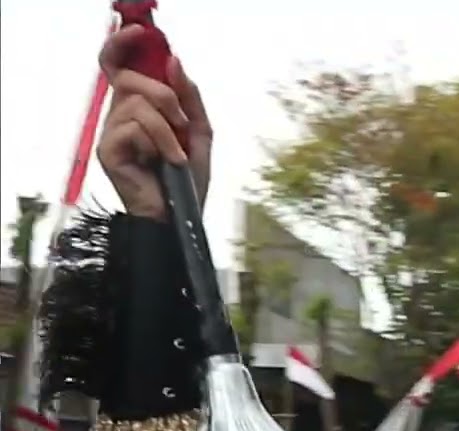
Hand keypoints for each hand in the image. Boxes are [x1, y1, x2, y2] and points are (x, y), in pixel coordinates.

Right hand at [97, 26, 211, 219]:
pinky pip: (135, 127)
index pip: (118, 66)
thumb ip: (189, 96)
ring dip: (169, 128)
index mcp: (137, 106)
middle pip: (130, 79)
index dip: (122, 45)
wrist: (182, 216)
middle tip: (183, 124)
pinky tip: (166, 163)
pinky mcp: (107, 150)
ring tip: (178, 154)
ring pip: (138, 103)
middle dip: (165, 96)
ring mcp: (110, 132)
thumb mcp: (199, 131)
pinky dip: (161, 143)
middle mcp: (118, 115)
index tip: (140, 34)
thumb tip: (174, 60)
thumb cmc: (188, 178)